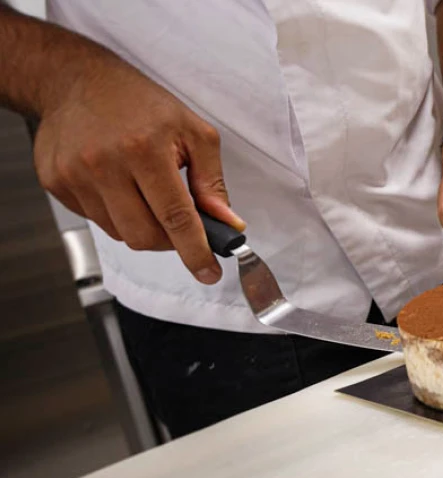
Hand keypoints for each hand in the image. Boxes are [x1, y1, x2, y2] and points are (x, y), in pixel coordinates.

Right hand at [32, 59, 242, 283]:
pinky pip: (96, 220)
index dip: (195, 251)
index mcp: (145, 149)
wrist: (78, 81)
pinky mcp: (56, 183)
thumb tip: (228, 224)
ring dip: (143, 225)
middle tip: (180, 226)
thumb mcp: (193, 132)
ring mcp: (75, 176)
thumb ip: (212, 182)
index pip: (175, 217)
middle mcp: (105, 164)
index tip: (209, 272)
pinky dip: (116, 214)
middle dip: (170, 241)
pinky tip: (119, 185)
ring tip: (145, 192)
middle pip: (144, 236)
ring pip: (120, 233)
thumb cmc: (141, 104)